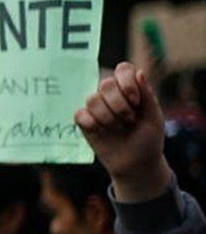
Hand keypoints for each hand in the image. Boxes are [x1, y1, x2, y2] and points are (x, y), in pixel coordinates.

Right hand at [74, 62, 171, 201]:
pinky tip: (102, 131)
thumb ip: (147, 94)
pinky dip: (93, 123)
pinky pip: (80, 114)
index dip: (127, 83)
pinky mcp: (84, 121)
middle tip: (129, 120)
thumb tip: (139, 72)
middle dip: (119, 104)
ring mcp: (97, 107)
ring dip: (108, 117)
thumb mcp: (154, 116)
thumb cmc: (148, 138)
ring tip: (118, 128)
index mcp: (130, 88)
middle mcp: (112, 95)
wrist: (136, 163)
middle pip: (105, 83)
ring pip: (92, 99)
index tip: (136, 102)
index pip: (122, 69)